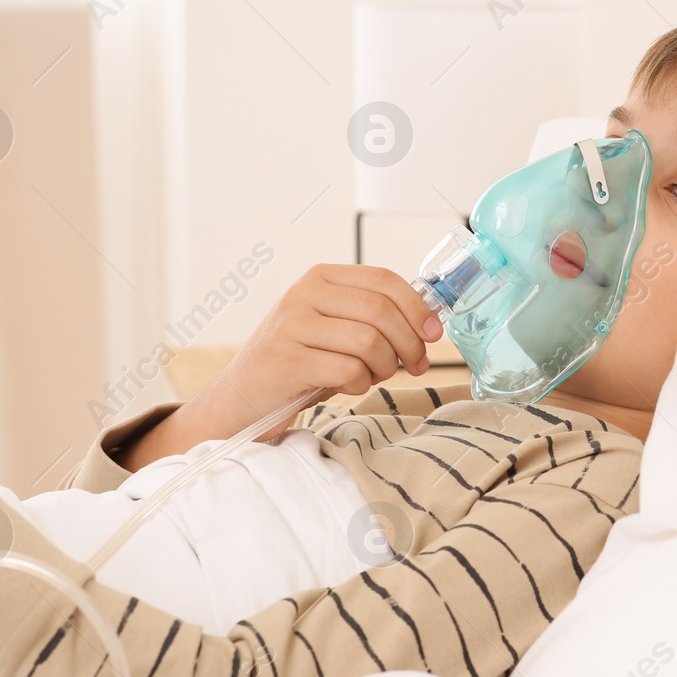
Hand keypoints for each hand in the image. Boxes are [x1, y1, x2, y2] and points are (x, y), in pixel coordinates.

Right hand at [118, 264, 443, 469]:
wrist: (241, 399)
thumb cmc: (299, 365)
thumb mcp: (334, 328)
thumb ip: (373, 317)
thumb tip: (430, 321)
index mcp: (320, 277)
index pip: (384, 280)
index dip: (418, 308)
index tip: (434, 334)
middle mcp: (303, 294)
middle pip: (381, 311)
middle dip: (409, 343)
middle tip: (413, 366)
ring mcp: (291, 325)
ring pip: (369, 340)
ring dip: (384, 366)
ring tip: (373, 376)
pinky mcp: (286, 360)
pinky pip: (349, 369)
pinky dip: (360, 384)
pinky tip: (349, 387)